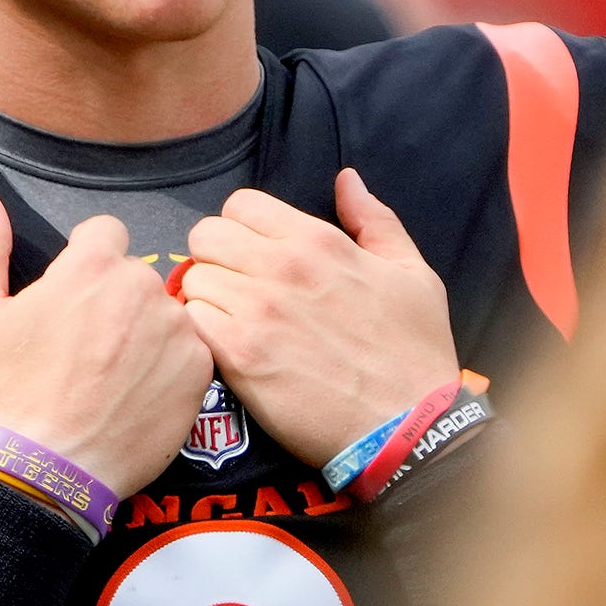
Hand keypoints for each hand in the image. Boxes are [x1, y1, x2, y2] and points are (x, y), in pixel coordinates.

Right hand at [0, 195, 215, 494]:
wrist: (45, 469)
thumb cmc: (5, 391)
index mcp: (93, 266)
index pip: (105, 232)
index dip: (85, 259)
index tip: (71, 296)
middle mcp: (144, 289)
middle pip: (134, 276)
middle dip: (113, 300)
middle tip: (84, 348)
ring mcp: (178, 332)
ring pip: (164, 314)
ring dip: (144, 333)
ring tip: (109, 377)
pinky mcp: (199, 374)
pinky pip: (188, 354)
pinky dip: (167, 369)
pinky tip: (134, 396)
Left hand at [177, 169, 457, 467]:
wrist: (407, 426)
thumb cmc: (414, 352)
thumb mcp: (412, 274)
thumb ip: (375, 221)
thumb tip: (347, 180)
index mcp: (318, 241)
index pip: (240, 205)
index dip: (241, 228)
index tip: (252, 255)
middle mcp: (281, 268)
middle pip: (205, 236)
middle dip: (214, 258)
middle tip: (233, 288)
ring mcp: (256, 312)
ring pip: (193, 280)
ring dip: (206, 300)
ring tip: (232, 324)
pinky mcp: (239, 357)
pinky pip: (191, 322)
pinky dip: (200, 334)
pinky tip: (226, 349)